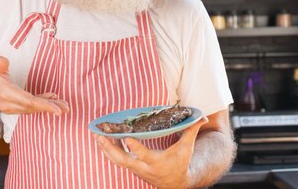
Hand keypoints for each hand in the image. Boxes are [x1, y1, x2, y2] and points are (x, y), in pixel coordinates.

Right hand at [0, 55, 68, 115]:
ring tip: (62, 105)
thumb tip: (3, 62)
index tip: (58, 110)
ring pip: (32, 108)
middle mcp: (8, 104)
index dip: (44, 105)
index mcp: (5, 94)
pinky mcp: (11, 106)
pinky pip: (28, 106)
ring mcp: (9, 107)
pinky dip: (40, 103)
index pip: (29, 102)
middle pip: (33, 107)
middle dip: (50, 108)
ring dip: (47, 106)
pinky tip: (50, 99)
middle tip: (66, 108)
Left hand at [94, 117, 208, 188]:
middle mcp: (143, 167)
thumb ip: (191, 131)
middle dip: (110, 148)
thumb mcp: (187, 148)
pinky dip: (107, 149)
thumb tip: (202, 116)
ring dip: (104, 147)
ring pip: (116, 159)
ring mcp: (135, 169)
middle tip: (99, 135)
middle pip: (122, 159)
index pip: (144, 155)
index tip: (126, 137)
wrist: (175, 183)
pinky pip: (116, 159)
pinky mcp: (131, 167)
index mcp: (156, 162)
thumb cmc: (181, 161)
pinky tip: (101, 138)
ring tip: (95, 134)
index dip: (135, 147)